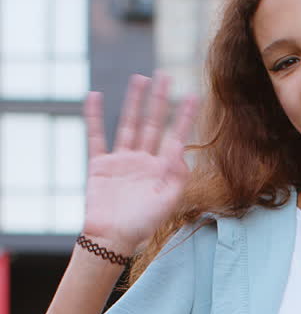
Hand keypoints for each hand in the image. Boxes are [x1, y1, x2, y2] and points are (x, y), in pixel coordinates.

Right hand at [82, 72, 198, 255]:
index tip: (193, 96)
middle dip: (159, 100)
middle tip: (165, 75)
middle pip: (153, 124)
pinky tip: (95, 96)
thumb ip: (177, 176)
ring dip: (134, 102)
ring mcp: (121, 161)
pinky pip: (97, 137)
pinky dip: (95, 117)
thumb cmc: (142, 225)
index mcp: (161, 171)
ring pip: (129, 124)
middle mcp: (143, 161)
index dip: (184, 118)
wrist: (112, 239)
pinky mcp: (100, 165)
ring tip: (140, 78)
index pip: (175, 137)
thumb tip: (183, 151)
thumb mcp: (167, 202)